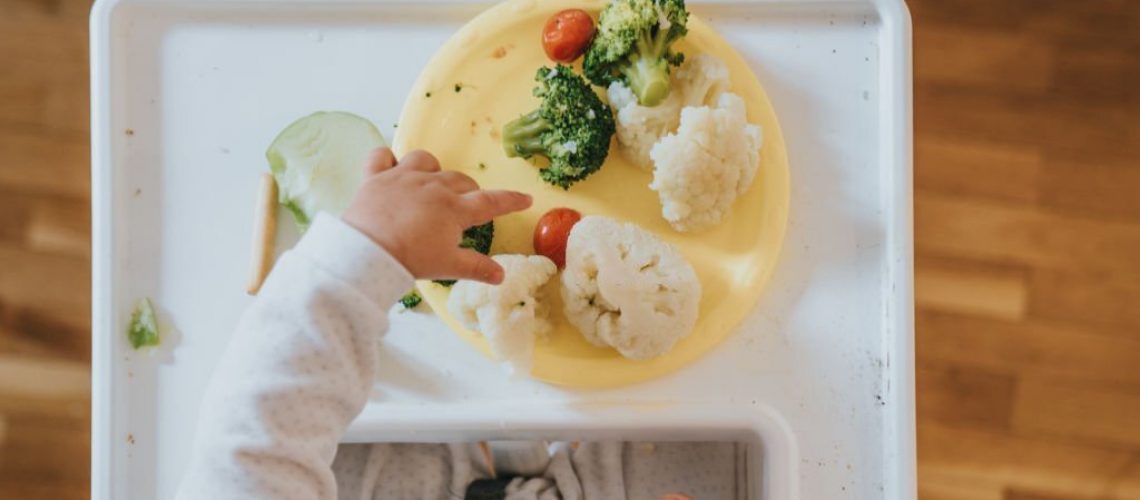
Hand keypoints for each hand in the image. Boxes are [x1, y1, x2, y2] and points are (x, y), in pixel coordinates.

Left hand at [343, 148, 531, 284]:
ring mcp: (402, 177)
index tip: (526, 198)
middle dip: (468, 190)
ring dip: (433, 169)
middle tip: (466, 205)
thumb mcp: (448, 266)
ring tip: (431, 182)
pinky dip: (386, 159)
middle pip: (459, 180)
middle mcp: (432, 186)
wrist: (368, 251)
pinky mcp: (375, 177)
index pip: (491, 202)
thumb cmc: (412, 259)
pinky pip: (381, 156)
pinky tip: (389, 167)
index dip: (511, 200)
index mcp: (454, 208)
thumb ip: (476, 268)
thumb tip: (501, 276)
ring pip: (425, 160)